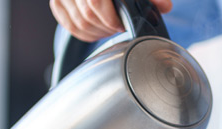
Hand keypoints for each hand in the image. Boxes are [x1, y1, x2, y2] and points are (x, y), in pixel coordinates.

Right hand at [49, 0, 172, 41]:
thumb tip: (165, 7)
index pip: (95, 3)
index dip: (110, 20)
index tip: (121, 25)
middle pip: (87, 16)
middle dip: (106, 28)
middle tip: (117, 27)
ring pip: (78, 23)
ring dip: (96, 32)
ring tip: (108, 28)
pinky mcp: (57, 2)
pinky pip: (68, 25)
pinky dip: (84, 33)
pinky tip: (96, 30)